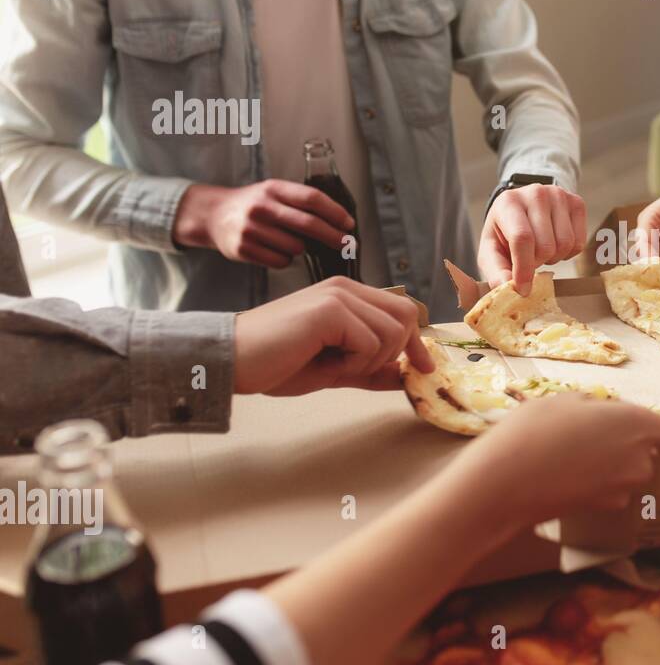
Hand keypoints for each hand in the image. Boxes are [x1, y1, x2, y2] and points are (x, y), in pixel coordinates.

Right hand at [174, 180, 354, 268]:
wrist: (212, 215)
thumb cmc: (253, 204)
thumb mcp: (273, 192)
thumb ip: (299, 201)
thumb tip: (339, 222)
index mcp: (273, 189)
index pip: (311, 198)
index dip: (334, 212)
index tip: (349, 224)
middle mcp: (262, 207)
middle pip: (308, 224)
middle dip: (333, 236)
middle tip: (346, 244)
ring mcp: (251, 229)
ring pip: (296, 248)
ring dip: (301, 249)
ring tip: (288, 241)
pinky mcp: (243, 249)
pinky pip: (280, 261)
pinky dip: (285, 259)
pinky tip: (275, 250)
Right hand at [233, 278, 431, 394]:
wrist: (232, 360)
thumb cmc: (276, 363)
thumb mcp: (335, 369)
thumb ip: (371, 369)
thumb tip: (407, 376)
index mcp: (348, 295)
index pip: (402, 310)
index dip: (416, 342)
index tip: (423, 369)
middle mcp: (346, 288)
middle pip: (406, 315)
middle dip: (399, 351)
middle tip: (365, 369)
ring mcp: (339, 295)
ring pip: (392, 332)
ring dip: (371, 360)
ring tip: (336, 364)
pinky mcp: (330, 309)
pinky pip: (371, 343)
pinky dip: (355, 363)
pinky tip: (326, 362)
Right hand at [453, 396, 659, 524]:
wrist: (505, 482)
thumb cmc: (536, 428)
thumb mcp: (568, 400)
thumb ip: (599, 409)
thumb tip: (603, 417)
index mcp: (640, 425)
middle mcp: (640, 461)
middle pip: (647, 452)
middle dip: (625, 443)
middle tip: (588, 431)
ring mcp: (623, 490)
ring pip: (625, 471)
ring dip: (607, 463)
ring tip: (567, 451)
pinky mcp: (603, 510)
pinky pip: (607, 489)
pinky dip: (591, 482)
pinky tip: (561, 473)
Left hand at [478, 184, 585, 295]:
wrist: (522, 209)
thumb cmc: (504, 232)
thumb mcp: (491, 251)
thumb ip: (496, 271)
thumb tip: (508, 288)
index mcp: (508, 203)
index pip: (522, 238)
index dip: (524, 268)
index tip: (523, 289)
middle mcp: (535, 194)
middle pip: (546, 245)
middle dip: (537, 262)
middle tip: (529, 259)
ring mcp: (558, 195)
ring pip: (565, 244)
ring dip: (553, 258)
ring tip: (541, 251)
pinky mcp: (576, 202)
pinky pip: (579, 242)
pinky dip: (568, 253)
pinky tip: (555, 245)